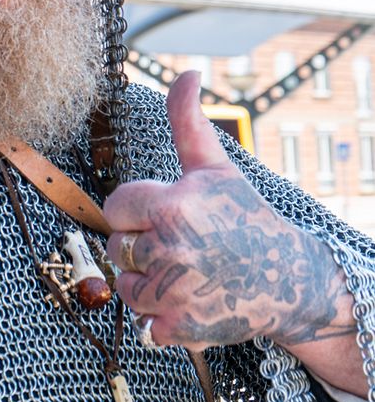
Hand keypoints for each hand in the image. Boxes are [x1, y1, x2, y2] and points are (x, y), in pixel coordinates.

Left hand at [104, 71, 347, 351]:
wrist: (287, 279)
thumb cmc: (244, 216)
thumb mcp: (214, 166)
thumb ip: (187, 119)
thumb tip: (187, 73)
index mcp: (170, 205)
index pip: (114, 207)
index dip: (134, 210)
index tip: (161, 212)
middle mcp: (168, 249)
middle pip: (117, 247)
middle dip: (140, 244)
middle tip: (176, 242)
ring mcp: (173, 292)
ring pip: (125, 284)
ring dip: (145, 280)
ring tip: (179, 269)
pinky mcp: (179, 328)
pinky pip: (142, 322)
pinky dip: (157, 316)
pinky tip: (184, 298)